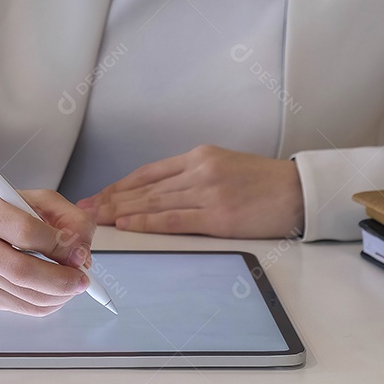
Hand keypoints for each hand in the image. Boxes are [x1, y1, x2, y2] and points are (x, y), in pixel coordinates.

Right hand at [0, 178, 94, 315]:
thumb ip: (66, 217)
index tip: (80, 252)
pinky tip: (55, 293)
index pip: (26, 232)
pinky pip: (21, 307)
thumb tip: (82, 253)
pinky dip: (46, 304)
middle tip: (82, 279)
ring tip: (72, 285)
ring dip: (58, 295)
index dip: (60, 246)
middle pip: (22, 271)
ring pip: (24, 295)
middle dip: (61, 280)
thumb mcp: (32, 199)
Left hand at [78, 145, 303, 238]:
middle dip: (110, 200)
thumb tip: (158, 194)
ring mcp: (207, 191)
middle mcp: (199, 170)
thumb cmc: (264, 183)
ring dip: (119, 213)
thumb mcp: (225, 165)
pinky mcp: (217, 215)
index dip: (119, 186)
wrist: (299, 192)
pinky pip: (172, 220)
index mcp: (199, 156)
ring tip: (95, 221)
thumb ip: (193, 175)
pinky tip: (125, 226)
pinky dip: (145, 223)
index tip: (97, 196)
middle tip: (83, 210)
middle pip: (144, 188)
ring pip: (153, 203)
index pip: (148, 172)